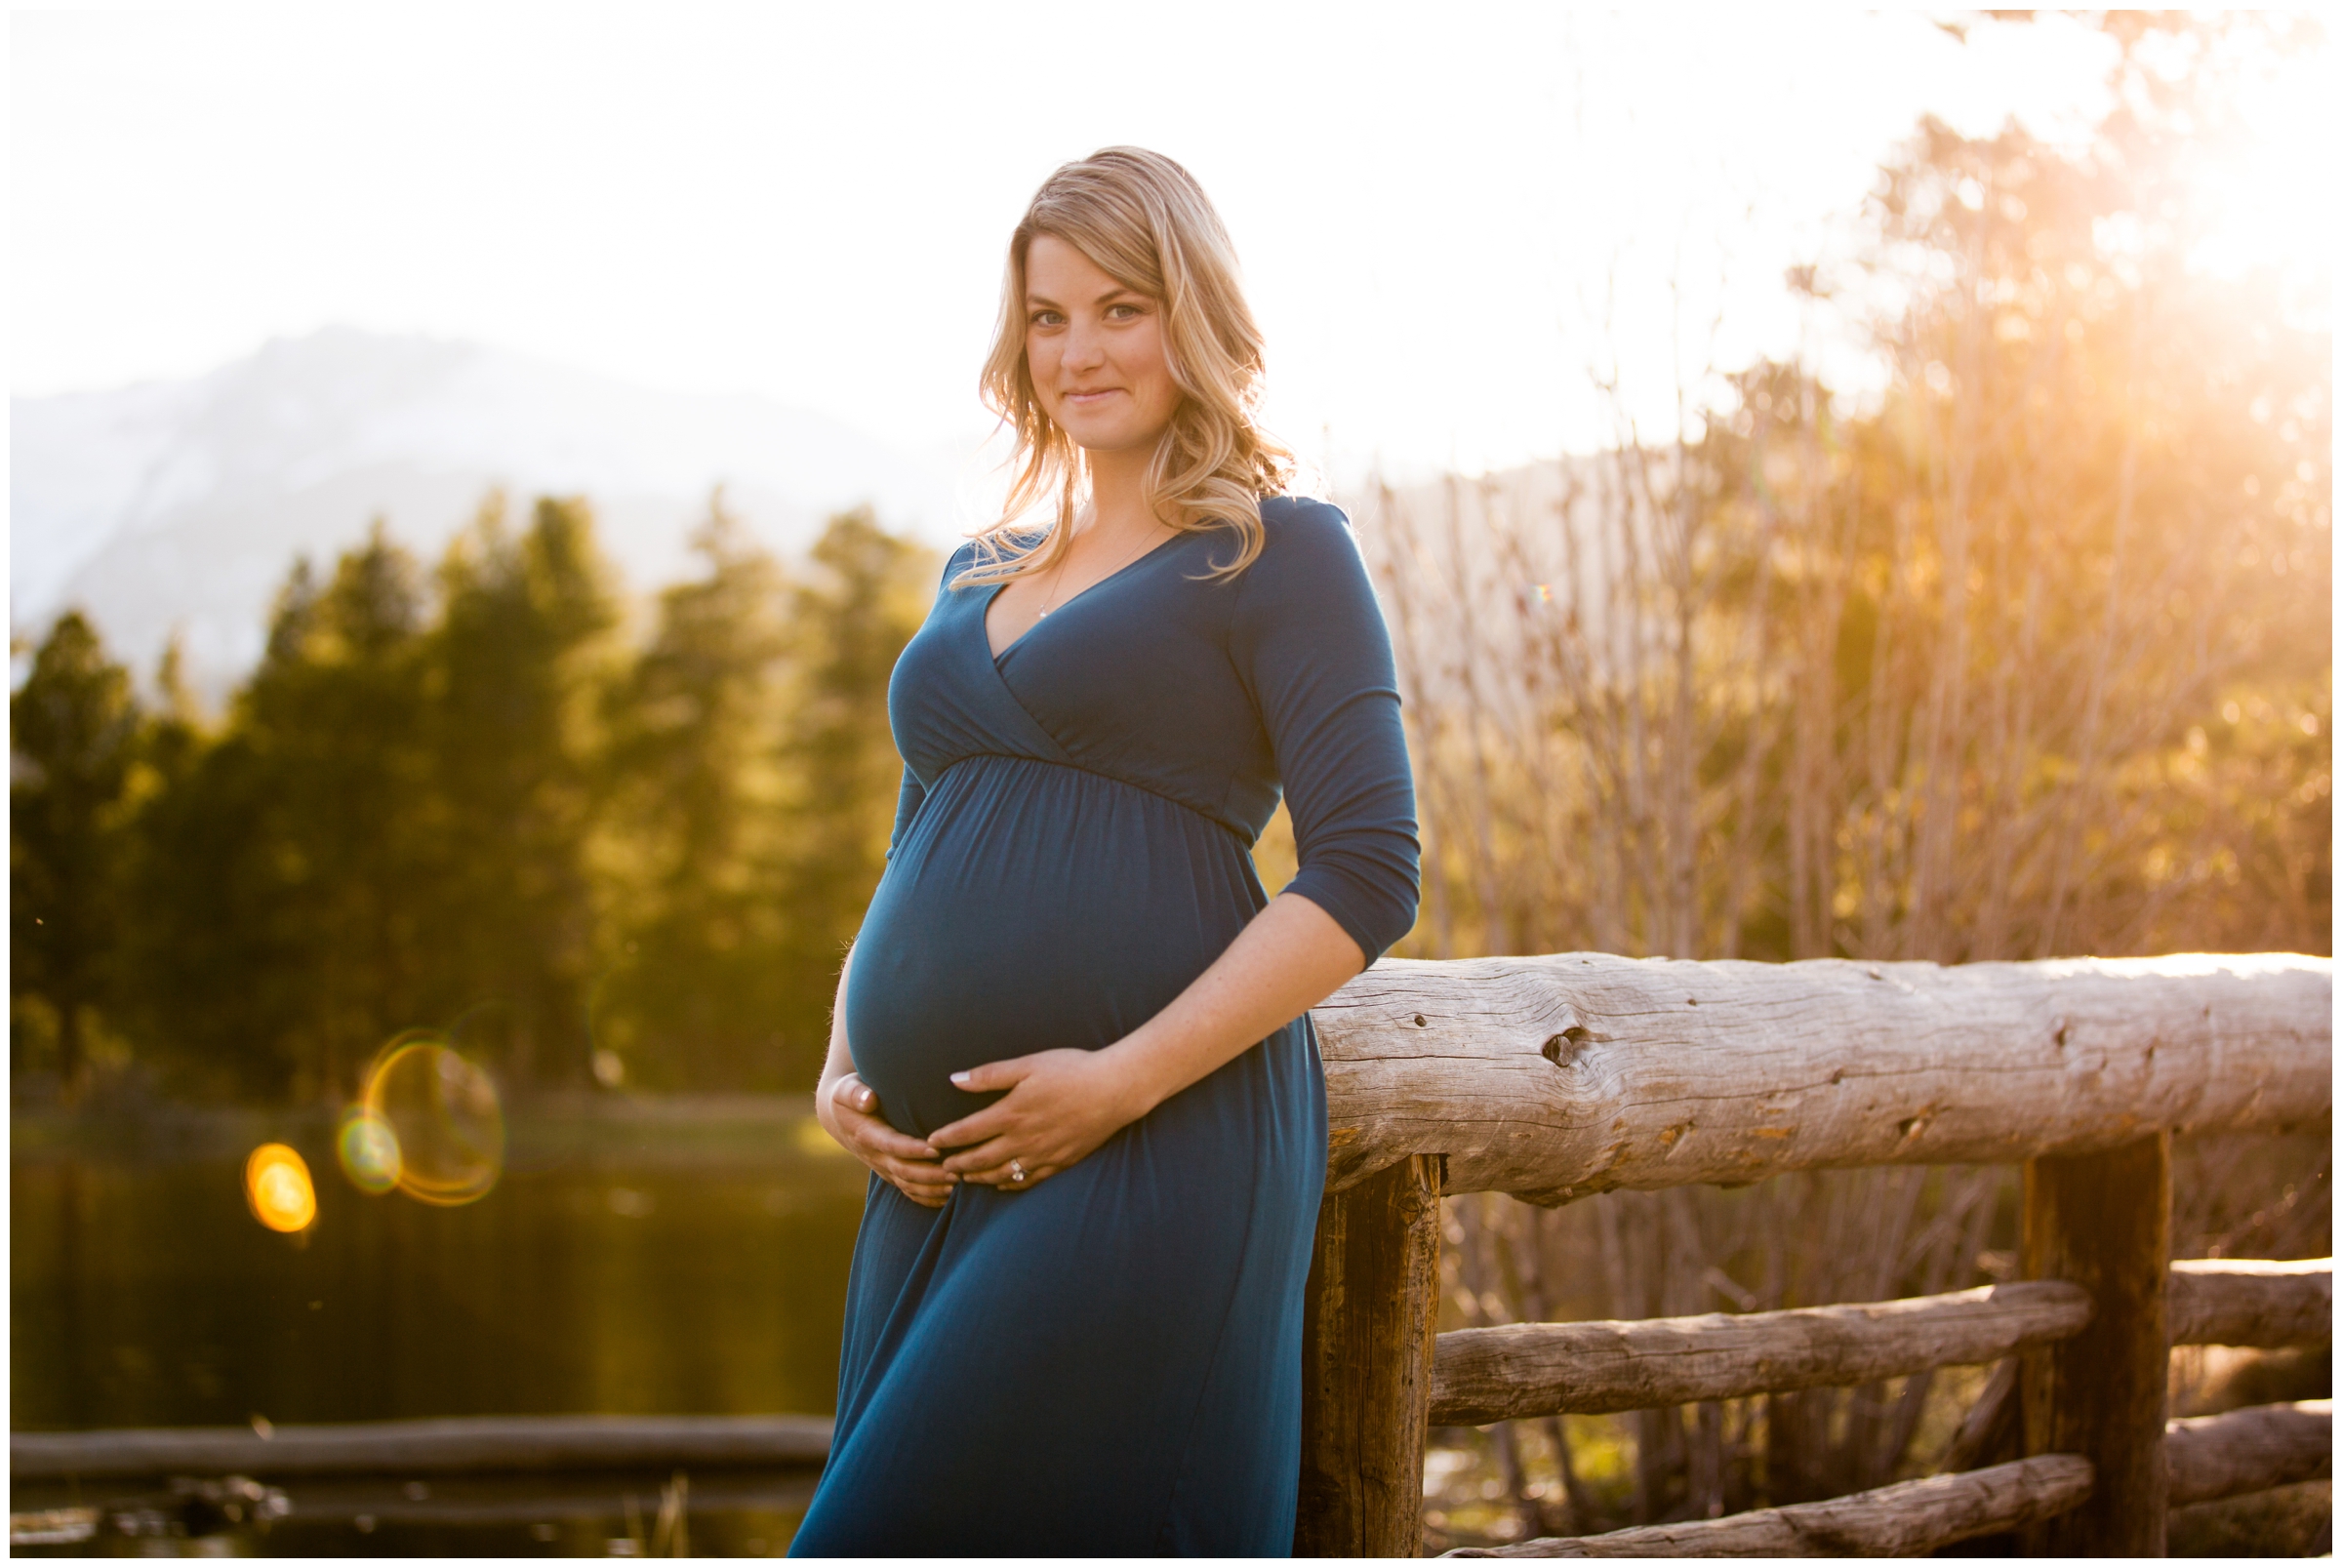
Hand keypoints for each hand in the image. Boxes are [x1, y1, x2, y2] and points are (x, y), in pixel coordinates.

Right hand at [819, 1073, 955, 1207]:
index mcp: (866, 1135)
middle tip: (957, 1171)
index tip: (936, 1148)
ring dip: (932, 1188)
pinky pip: (907, 1191)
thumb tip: (868, 1099)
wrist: (839, 1118)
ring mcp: (882, 1167)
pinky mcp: (889, 1173)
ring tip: (958, 1183)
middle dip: (930, 1174)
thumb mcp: (846, 1089)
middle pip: (904, 1171)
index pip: (891, 1145)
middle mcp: (875, 1156)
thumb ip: (855, 1093)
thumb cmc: (848, 1097)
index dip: (912, 1149)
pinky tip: (948, 1196)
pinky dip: (927, 1197)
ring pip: (908, 1185)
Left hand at [930, 1048, 1150, 1190]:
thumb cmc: (1072, 1070)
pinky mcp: (1060, 1162)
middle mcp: (1023, 1139)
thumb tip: (954, 1079)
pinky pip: (1028, 1180)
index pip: (967, 1132)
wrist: (1115, 1089)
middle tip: (941, 1168)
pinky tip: (1001, 1183)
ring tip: (964, 1178)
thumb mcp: (1028, 1065)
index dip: (945, 1139)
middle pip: (979, 1159)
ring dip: (978, 1177)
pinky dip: (1009, 1184)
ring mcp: (1042, 1155)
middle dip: (957, 1164)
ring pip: (1001, 1174)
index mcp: (1010, 1113)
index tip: (930, 1142)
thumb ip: (989, 1075)